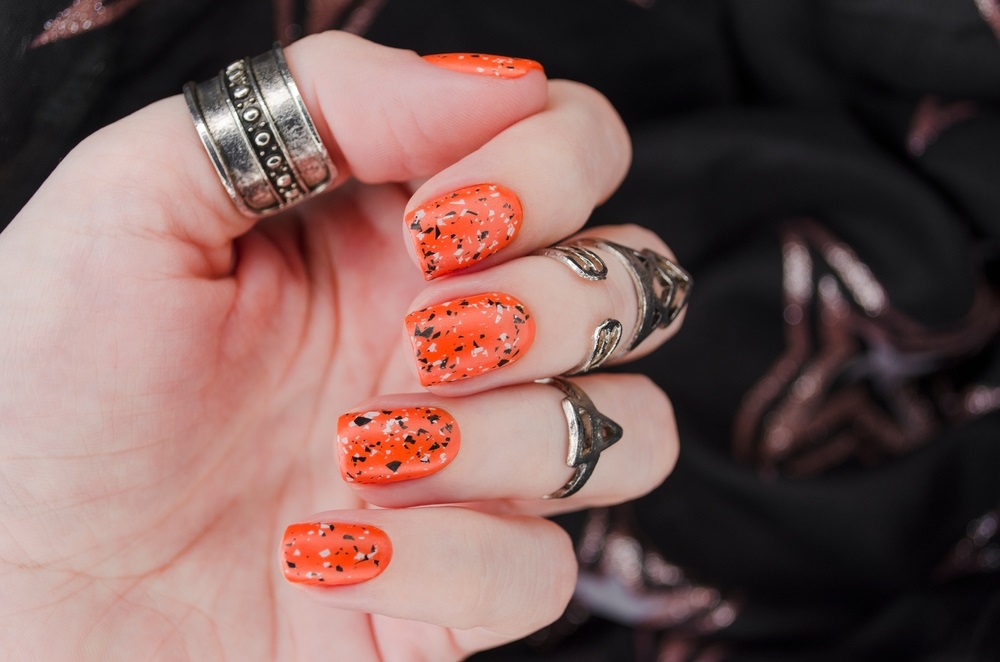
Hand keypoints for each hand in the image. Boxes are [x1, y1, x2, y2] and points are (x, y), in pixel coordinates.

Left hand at [0, 33, 681, 659]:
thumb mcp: (142, 198)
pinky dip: (450, 561)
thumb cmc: (48, 386)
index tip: (439, 216)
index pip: (576, 148)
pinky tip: (329, 554)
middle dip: (554, 302)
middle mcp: (455, 341)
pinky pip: (546, 570)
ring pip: (635, 430)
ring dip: (518, 434)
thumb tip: (497, 82)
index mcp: (396, 234)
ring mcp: (472, 467)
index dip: (553, 165)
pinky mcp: (460, 588)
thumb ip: (320, 104)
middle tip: (424, 330)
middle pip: (638, 286)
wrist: (11, 578)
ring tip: (365, 448)